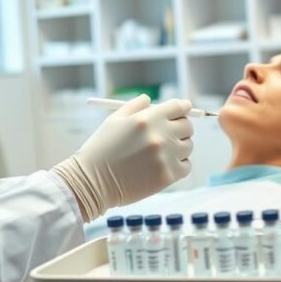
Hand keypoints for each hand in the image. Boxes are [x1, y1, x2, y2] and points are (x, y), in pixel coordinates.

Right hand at [52, 95, 193, 219]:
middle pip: (187, 126)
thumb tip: (150, 99)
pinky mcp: (168, 176)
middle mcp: (160, 135)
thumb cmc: (101, 149)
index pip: (179, 107)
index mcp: (147, 118)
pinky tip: (163, 165)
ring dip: (179, 147)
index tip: (184, 110)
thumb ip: (135, 106)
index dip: (183, 108)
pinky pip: (186, 166)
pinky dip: (179, 165)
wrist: (92, 182)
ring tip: (161, 152)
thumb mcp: (114, 120)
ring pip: (188, 147)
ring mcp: (165, 156)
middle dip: (181, 127)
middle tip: (171, 133)